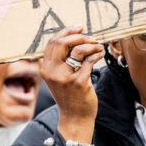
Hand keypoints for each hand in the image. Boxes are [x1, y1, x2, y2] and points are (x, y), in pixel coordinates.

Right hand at [40, 25, 104, 142]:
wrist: (75, 117)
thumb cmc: (69, 95)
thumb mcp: (59, 77)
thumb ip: (61, 60)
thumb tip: (75, 37)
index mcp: (46, 68)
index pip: (52, 42)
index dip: (66, 32)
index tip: (79, 28)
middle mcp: (52, 72)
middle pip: (62, 42)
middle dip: (79, 36)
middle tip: (91, 37)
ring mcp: (65, 77)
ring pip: (78, 50)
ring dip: (91, 44)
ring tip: (98, 46)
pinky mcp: (79, 82)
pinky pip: (89, 60)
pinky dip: (97, 54)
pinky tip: (100, 53)